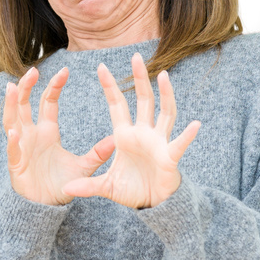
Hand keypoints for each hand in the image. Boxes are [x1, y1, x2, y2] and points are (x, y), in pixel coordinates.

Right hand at [3, 66, 116, 205]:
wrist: (46, 207)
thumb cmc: (61, 184)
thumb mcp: (83, 166)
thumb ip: (97, 153)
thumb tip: (116, 139)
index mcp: (48, 131)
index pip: (48, 102)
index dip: (54, 86)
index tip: (65, 70)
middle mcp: (31, 134)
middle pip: (25, 104)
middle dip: (27, 87)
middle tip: (33, 71)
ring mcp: (21, 148)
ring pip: (12, 120)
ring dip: (11, 105)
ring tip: (11, 88)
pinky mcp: (16, 165)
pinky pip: (12, 151)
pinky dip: (12, 142)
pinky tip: (14, 132)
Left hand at [61, 52, 200, 208]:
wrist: (153, 204)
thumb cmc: (132, 189)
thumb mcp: (106, 187)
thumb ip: (87, 186)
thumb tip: (65, 189)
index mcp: (125, 136)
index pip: (117, 105)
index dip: (110, 87)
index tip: (101, 66)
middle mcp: (143, 133)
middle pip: (143, 100)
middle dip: (139, 79)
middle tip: (135, 56)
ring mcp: (159, 143)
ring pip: (164, 113)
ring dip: (165, 95)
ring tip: (164, 76)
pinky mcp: (170, 157)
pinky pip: (179, 144)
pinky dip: (187, 136)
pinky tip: (195, 124)